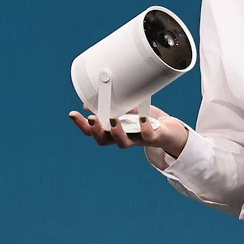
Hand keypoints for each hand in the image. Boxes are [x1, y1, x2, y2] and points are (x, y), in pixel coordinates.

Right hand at [68, 103, 188, 156]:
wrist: (170, 131)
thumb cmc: (145, 119)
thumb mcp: (127, 109)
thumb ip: (111, 106)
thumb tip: (89, 101)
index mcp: (114, 131)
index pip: (93, 132)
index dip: (82, 125)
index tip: (73, 114)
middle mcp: (123, 138)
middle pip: (104, 140)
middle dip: (96, 131)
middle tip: (91, 119)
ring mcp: (138, 140)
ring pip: (124, 143)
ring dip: (117, 132)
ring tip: (114, 119)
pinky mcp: (154, 138)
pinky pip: (148, 136)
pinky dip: (144, 127)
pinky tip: (142, 117)